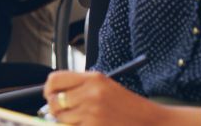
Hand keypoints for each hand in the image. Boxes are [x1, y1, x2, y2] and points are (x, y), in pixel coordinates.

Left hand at [43, 71, 200, 125]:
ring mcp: (93, 113)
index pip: (55, 80)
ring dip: (66, 122)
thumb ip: (79, 87)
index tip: (51, 95)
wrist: (151, 122)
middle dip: (54, 108)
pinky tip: (89, 125)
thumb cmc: (127, 106)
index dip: (49, 89)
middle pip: (55, 101)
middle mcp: (91, 94)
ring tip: (82, 119)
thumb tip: (51, 96)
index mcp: (94, 78)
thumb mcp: (104, 87)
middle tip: (61, 111)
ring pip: (61, 119)